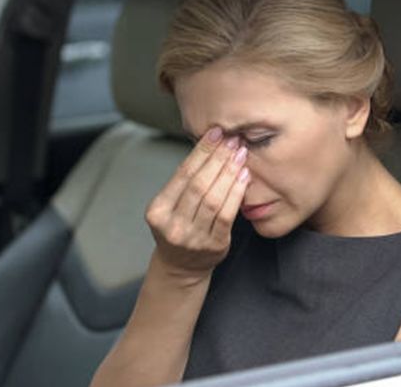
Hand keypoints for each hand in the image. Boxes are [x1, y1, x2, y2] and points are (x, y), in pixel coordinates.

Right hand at [145, 127, 249, 281]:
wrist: (181, 267)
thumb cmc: (179, 228)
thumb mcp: (170, 206)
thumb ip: (185, 181)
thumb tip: (211, 144)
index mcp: (157, 211)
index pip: (182, 174)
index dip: (201, 151)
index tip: (216, 132)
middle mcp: (172, 225)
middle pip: (198, 184)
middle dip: (218, 158)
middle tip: (233, 140)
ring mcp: (193, 238)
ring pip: (213, 199)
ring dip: (229, 173)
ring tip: (240, 154)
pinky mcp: (214, 246)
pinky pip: (227, 216)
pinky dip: (236, 193)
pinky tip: (244, 178)